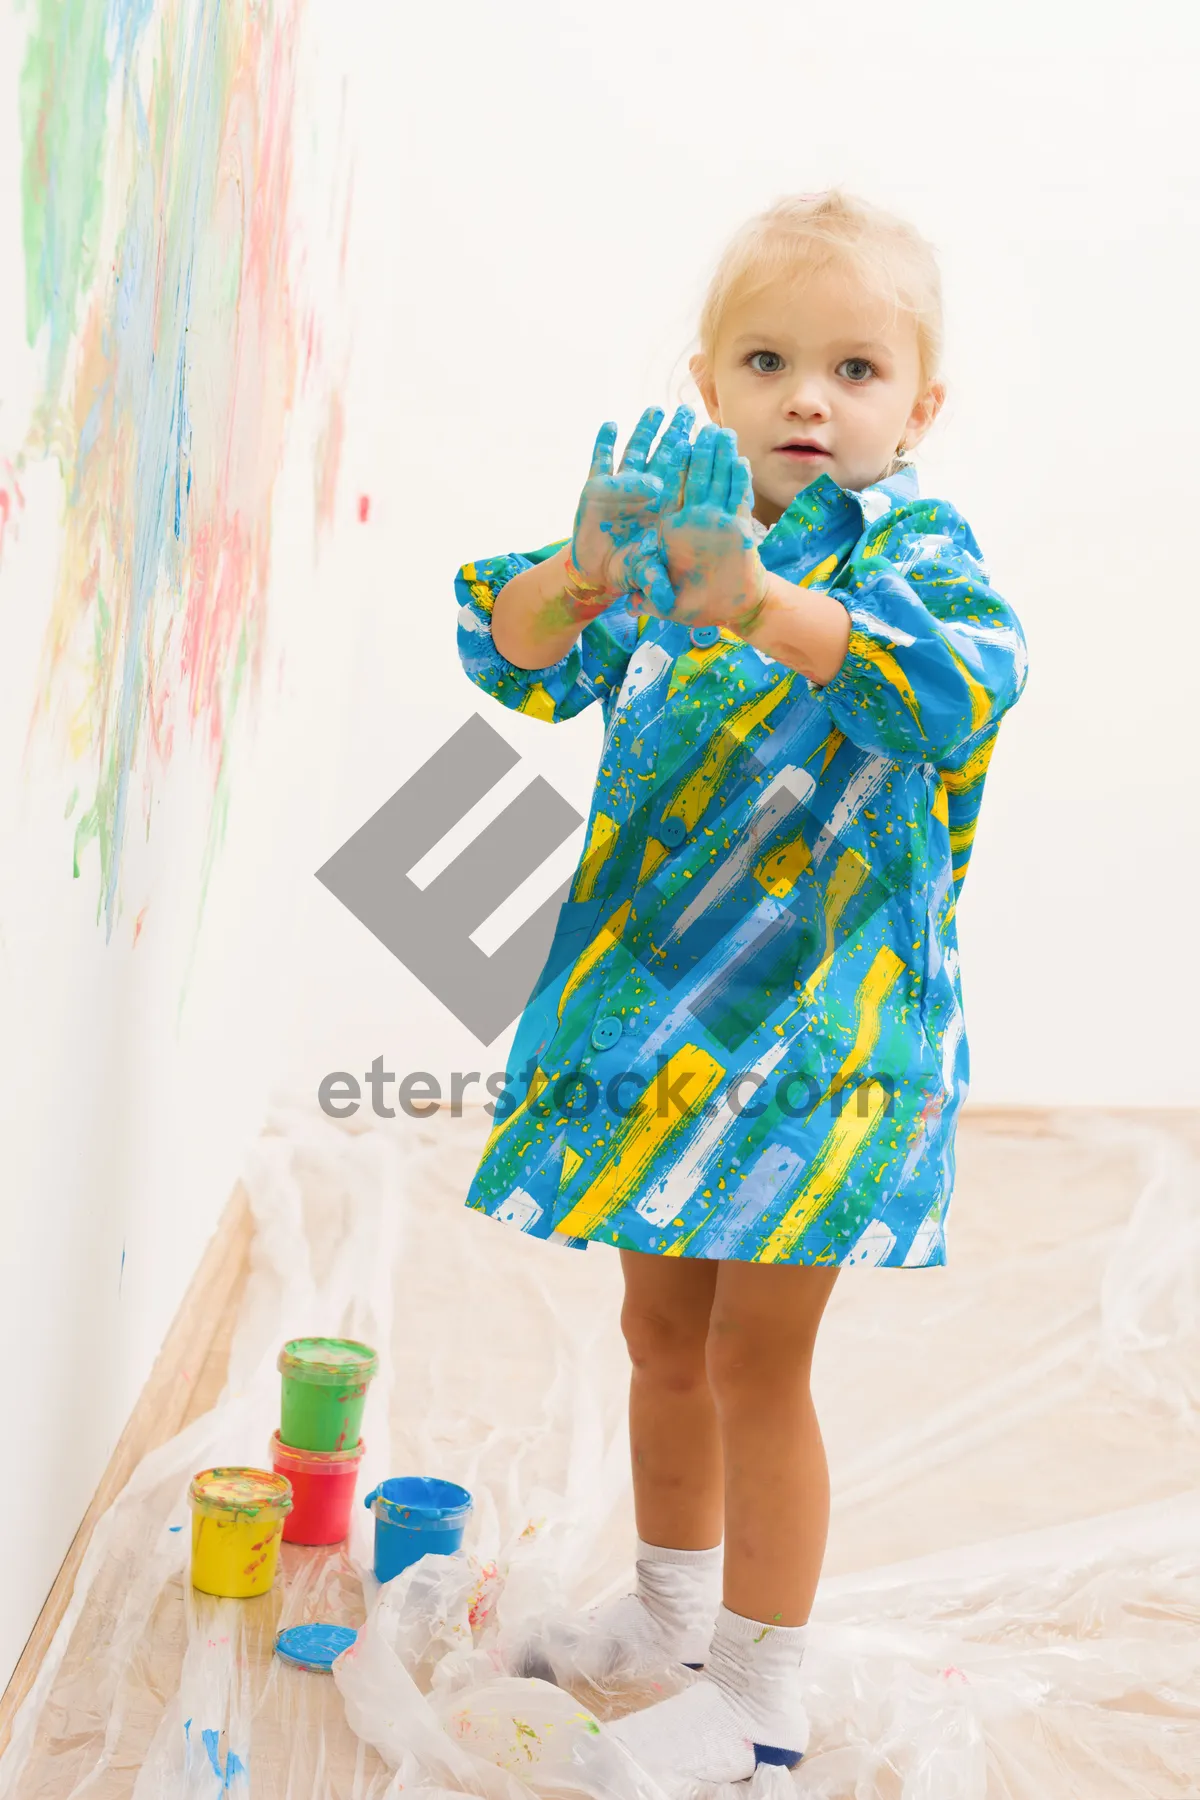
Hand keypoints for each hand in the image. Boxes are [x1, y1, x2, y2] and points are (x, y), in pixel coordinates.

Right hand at [566, 405, 692, 616]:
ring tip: (655, 411)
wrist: (598, 570)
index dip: (690, 460)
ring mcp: (619, 488)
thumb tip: (665, 599)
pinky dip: (603, 444)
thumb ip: (653, 581)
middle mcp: (643, 494)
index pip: (679, 480)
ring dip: (644, 432)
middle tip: (688, 414)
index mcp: (660, 510)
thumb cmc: (626, 570)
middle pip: (662, 458)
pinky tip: (610, 426)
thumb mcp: (641, 576)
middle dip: (674, 435)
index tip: (703, 440)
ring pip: (635, 453)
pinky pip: (600, 461)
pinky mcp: (594, 488)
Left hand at [634, 424, 768, 630]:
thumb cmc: (694, 604)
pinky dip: (739, 482)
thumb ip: (648, 589)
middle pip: (693, 476)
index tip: (667, 439)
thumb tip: (627, 600)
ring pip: (718, 482)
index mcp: (671, 526)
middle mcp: (693, 518)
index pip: (666, 488)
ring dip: (721, 457)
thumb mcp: (663, 598)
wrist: (726, 610)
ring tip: (723, 432)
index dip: (667, 463)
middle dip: (696, 449)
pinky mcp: (738, 529)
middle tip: (695, 419)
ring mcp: (716, 521)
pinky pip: (738, 501)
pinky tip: (741, 462)